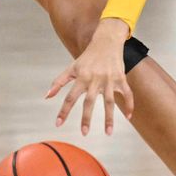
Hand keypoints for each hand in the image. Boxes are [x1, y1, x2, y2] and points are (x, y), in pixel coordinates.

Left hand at [45, 19, 134, 135]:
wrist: (106, 41)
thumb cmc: (87, 57)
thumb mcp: (71, 68)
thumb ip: (59, 82)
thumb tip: (46, 96)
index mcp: (81, 77)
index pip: (70, 97)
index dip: (63, 111)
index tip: (58, 124)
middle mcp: (95, 79)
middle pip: (89, 101)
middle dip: (86, 118)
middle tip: (84, 133)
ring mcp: (109, 80)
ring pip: (109, 101)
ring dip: (109, 118)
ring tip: (108, 133)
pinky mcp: (121, 79)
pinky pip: (127, 93)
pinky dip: (129, 104)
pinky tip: (129, 117)